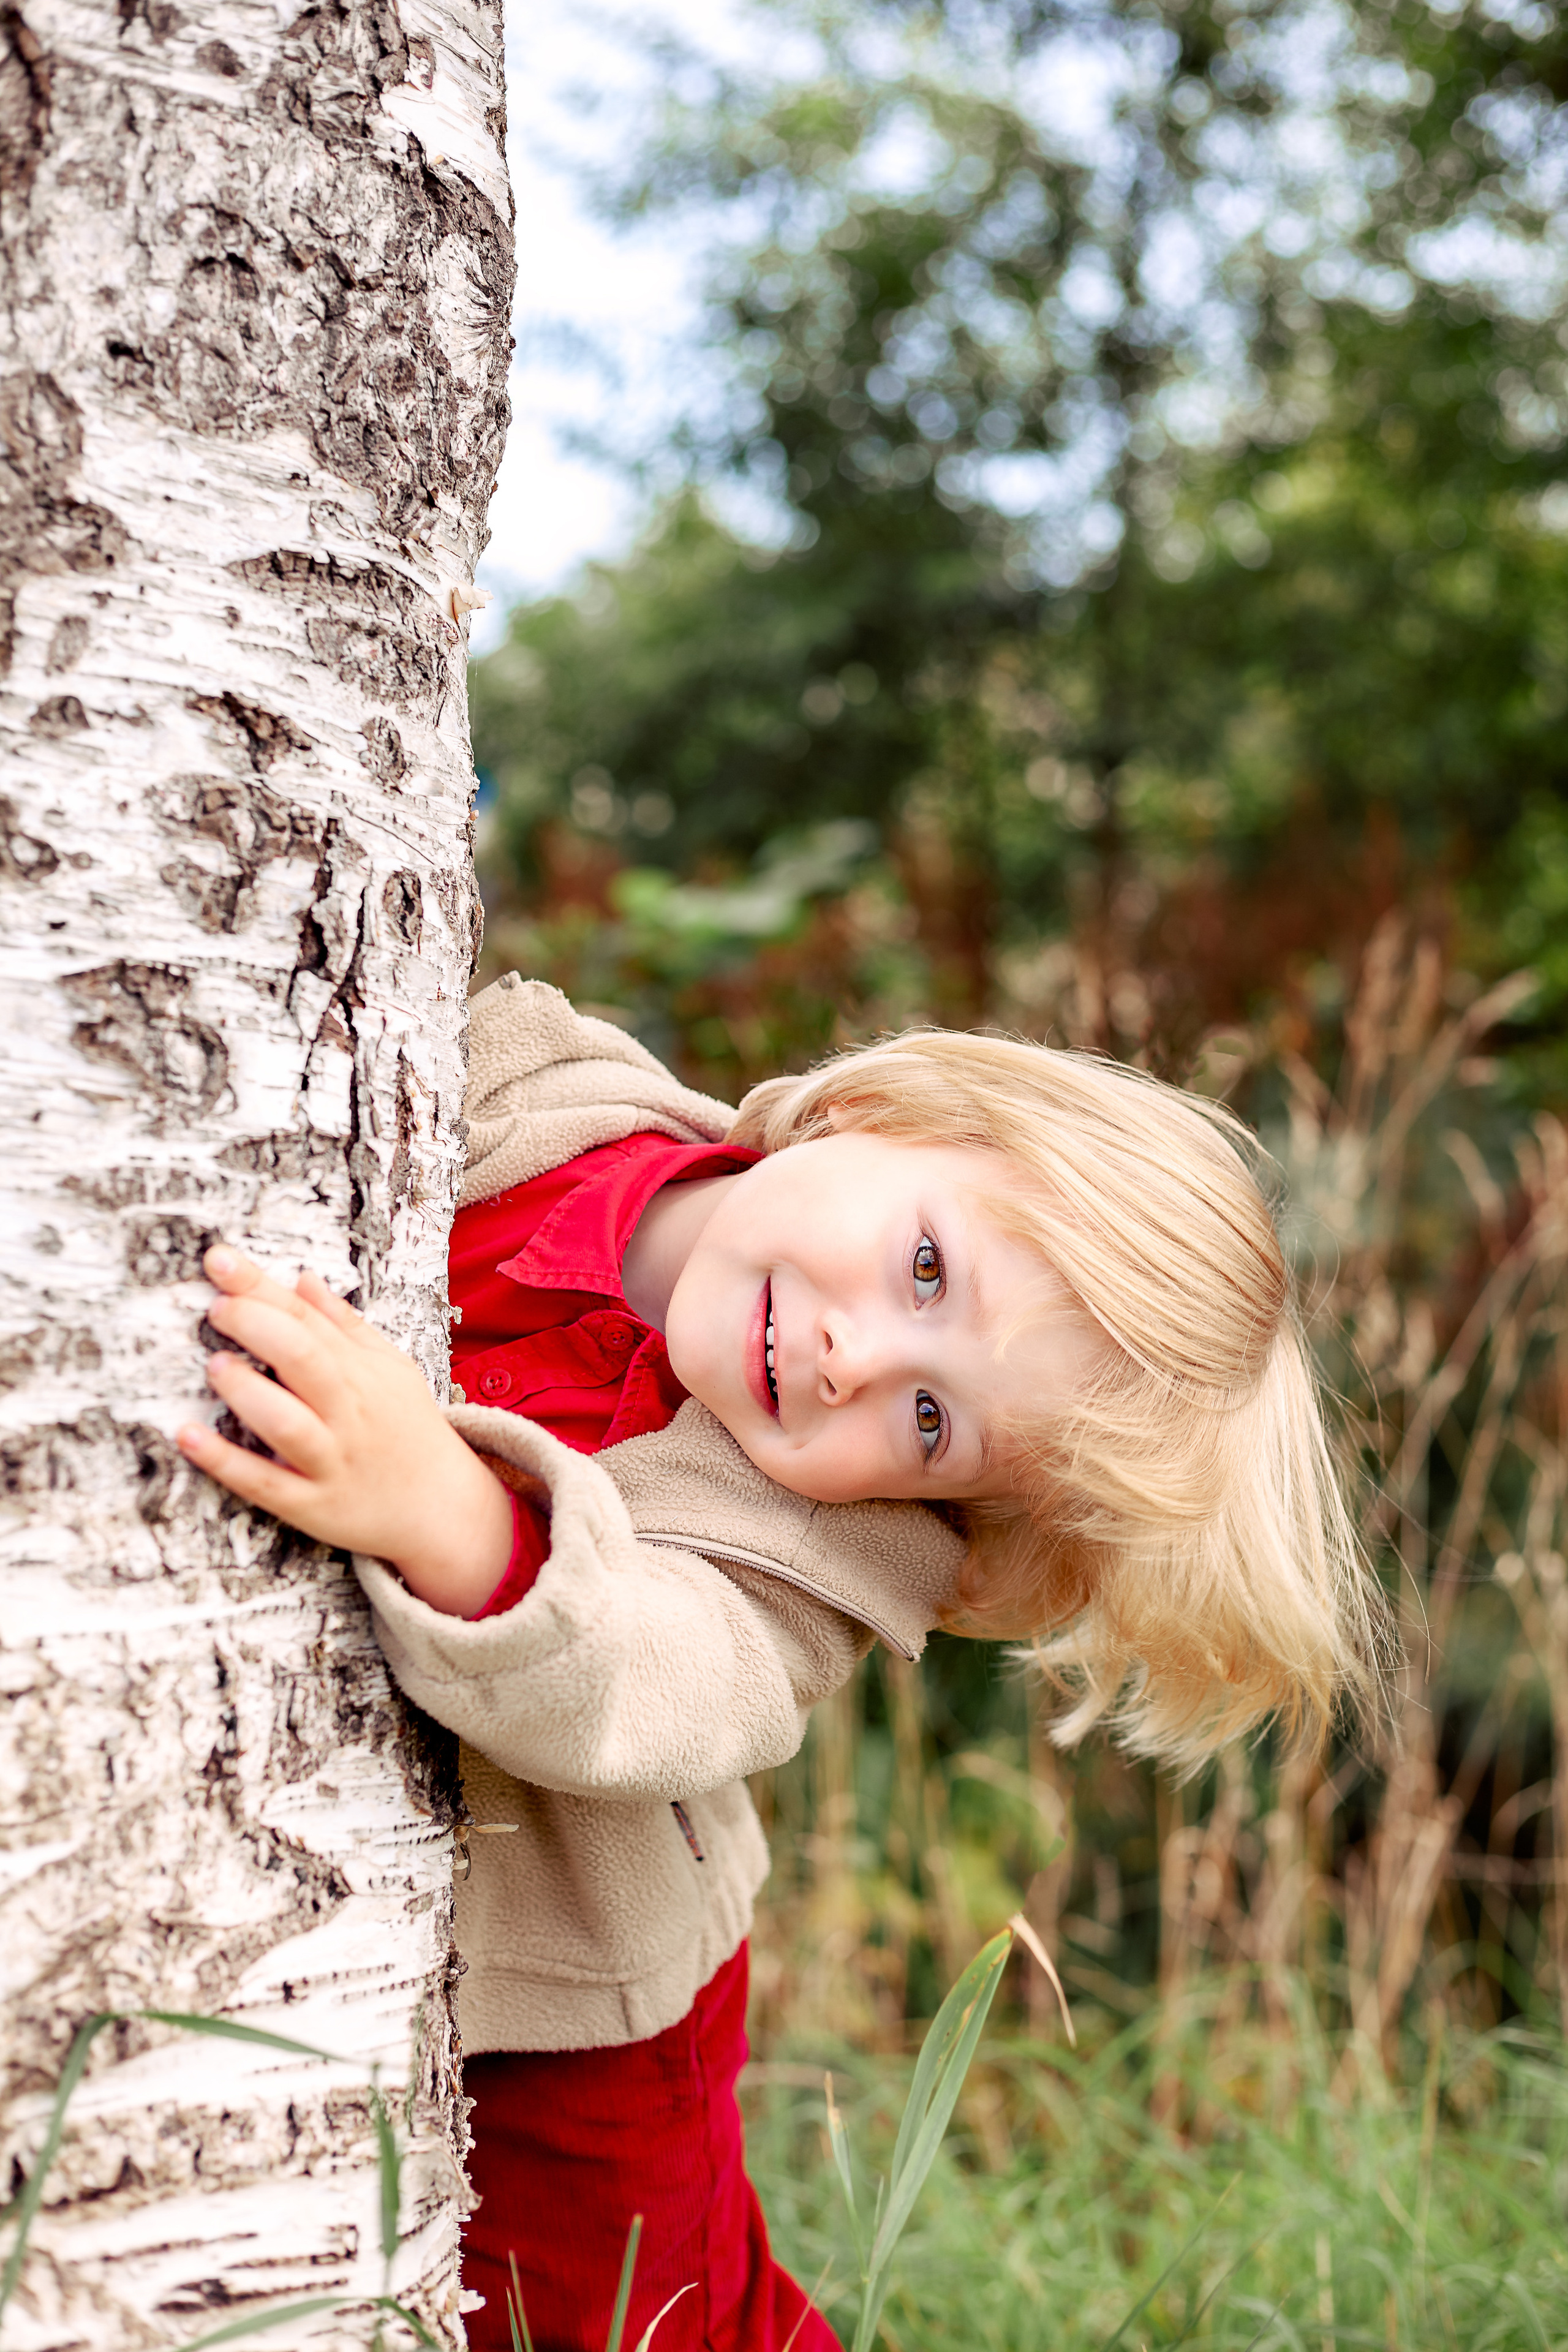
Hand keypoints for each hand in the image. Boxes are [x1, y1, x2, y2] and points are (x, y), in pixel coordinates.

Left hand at [176, 1245, 516, 1616]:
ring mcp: (330, 1460)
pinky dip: (225, 1461)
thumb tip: (300, 1278)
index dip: (262, 1288)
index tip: (219, 1259)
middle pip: (304, 1359)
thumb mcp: (390, 1367)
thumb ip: (344, 1324)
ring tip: (214, 1365)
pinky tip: (188, 1435)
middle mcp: (347, 1412)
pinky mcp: (312, 1505)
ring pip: (287, 1423)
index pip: (308, 1319)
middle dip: (258, 1326)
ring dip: (247, 1392)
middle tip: (217, 1307)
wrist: (442, 1507)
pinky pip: (265, 1483)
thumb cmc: (406, 1428)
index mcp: (362, 1372)